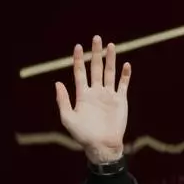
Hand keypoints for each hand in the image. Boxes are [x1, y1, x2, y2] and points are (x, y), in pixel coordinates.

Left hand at [55, 35, 131, 163]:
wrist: (102, 145)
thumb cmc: (83, 135)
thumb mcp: (68, 118)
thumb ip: (63, 100)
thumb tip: (57, 83)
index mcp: (83, 95)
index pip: (79, 72)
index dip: (78, 59)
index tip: (77, 46)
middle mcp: (95, 92)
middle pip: (95, 68)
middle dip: (95, 54)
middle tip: (96, 38)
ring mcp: (108, 95)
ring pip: (109, 73)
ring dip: (110, 59)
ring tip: (110, 46)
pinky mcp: (120, 100)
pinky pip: (123, 84)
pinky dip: (125, 75)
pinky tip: (125, 65)